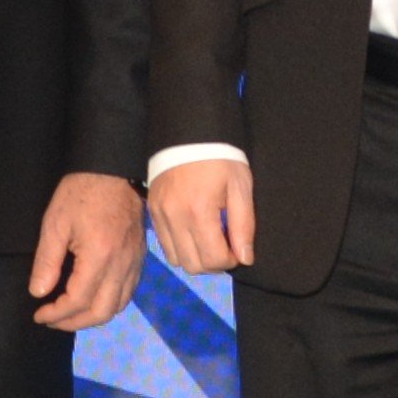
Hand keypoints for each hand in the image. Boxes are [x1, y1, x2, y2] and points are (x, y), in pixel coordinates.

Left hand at [30, 172, 141, 329]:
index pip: (78, 300)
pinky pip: (128, 292)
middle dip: (74, 323)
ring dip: (93, 317)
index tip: (39, 313)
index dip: (57, 313)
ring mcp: (134, 262)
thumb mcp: (55, 224)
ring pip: (118, 306)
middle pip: (102, 312)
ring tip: (71, 314)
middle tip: (52, 319)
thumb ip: (46, 262)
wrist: (113, 170)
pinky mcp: (139, 257)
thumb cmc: (80, 193)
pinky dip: (110, 303)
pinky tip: (93, 298)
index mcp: (99, 256)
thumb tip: (39, 293)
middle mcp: (121, 264)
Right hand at [147, 154, 256, 275]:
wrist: (189, 132)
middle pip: (194, 265)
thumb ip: (243, 225)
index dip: (231, 261)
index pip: (214, 259)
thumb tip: (245, 258)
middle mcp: (175, 218)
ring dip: (196, 258)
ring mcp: (160, 216)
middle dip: (214, 263)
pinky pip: (164, 246)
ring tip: (210, 241)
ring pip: (177, 260)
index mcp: (200, 211)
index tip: (238, 250)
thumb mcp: (240, 186)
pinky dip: (180, 248)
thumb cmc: (221, 158)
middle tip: (226, 247)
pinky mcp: (152, 212)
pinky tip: (194, 233)